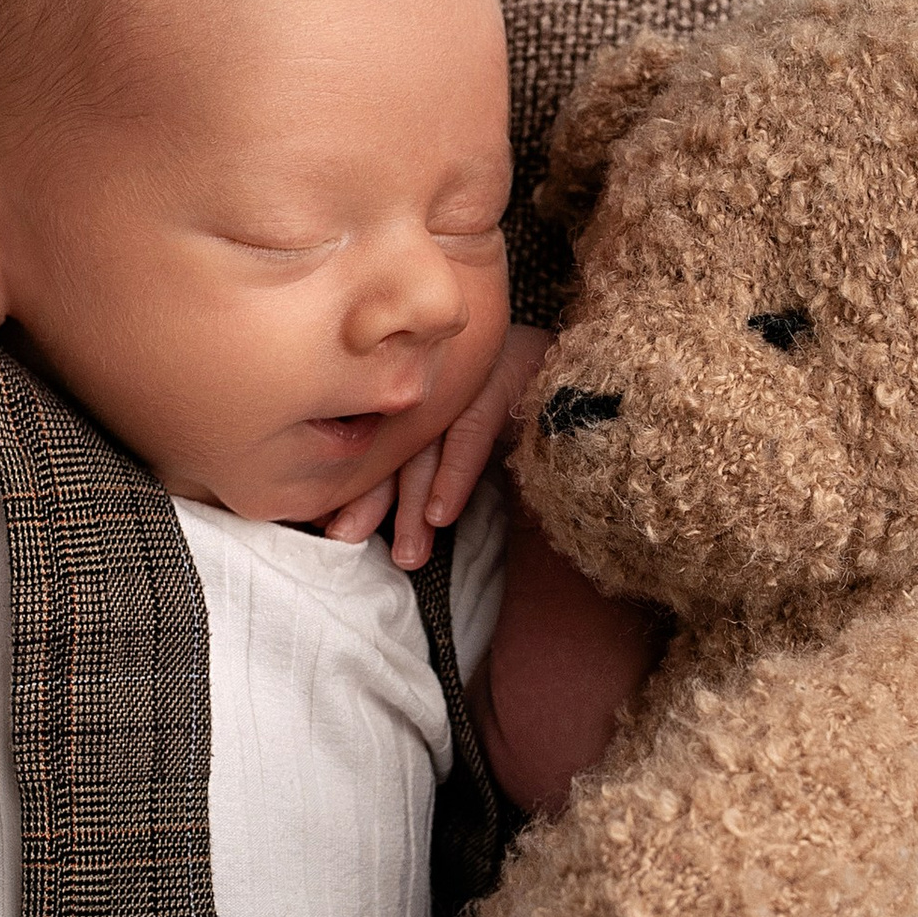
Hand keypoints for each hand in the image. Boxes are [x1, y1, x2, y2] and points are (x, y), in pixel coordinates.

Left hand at [323, 324, 551, 567]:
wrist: (586, 360)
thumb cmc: (525, 400)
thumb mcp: (471, 430)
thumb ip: (433, 460)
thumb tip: (393, 514)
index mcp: (425, 388)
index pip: (378, 438)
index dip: (355, 482)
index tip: (331, 524)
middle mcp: (438, 378)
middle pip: (393, 443)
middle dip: (369, 497)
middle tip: (343, 539)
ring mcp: (468, 374)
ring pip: (428, 446)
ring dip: (415, 506)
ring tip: (407, 555)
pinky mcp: (502, 378)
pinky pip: (471, 434)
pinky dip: (455, 476)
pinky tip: (442, 516)